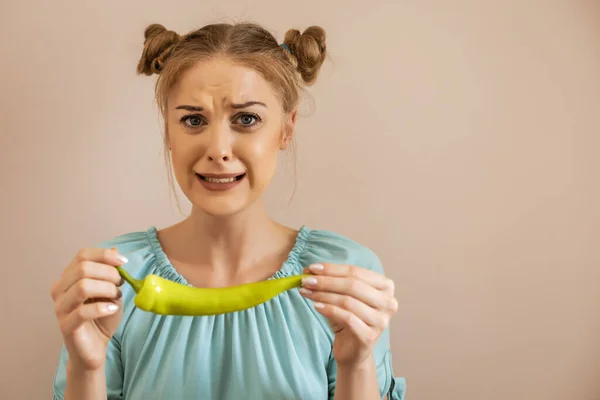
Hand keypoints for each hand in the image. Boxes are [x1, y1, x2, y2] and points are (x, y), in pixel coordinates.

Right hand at [50, 247, 125, 370]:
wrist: (96, 347)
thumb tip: (115, 250)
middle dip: (108, 273)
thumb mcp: (111, 291)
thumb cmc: (102, 317)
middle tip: (120, 284)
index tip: (123, 262)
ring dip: (106, 289)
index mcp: (68, 278)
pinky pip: (82, 312)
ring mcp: (60, 308)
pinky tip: (112, 310)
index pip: (82, 255)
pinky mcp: (66, 326)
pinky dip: (102, 308)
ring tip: (116, 296)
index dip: (104, 255)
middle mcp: (60, 290)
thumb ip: (110, 272)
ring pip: (82, 286)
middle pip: (82, 268)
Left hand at [300, 263, 397, 367]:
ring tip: (307, 292)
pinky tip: (316, 306)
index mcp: (385, 286)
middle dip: (325, 281)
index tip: (311, 268)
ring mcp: (381, 320)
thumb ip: (330, 282)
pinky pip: (347, 318)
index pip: (356, 272)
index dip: (332, 269)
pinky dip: (329, 310)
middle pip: (352, 285)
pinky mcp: (370, 336)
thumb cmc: (349, 318)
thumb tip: (309, 271)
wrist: (353, 349)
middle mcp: (388, 302)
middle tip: (305, 280)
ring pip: (348, 301)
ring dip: (323, 295)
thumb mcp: (342, 295)